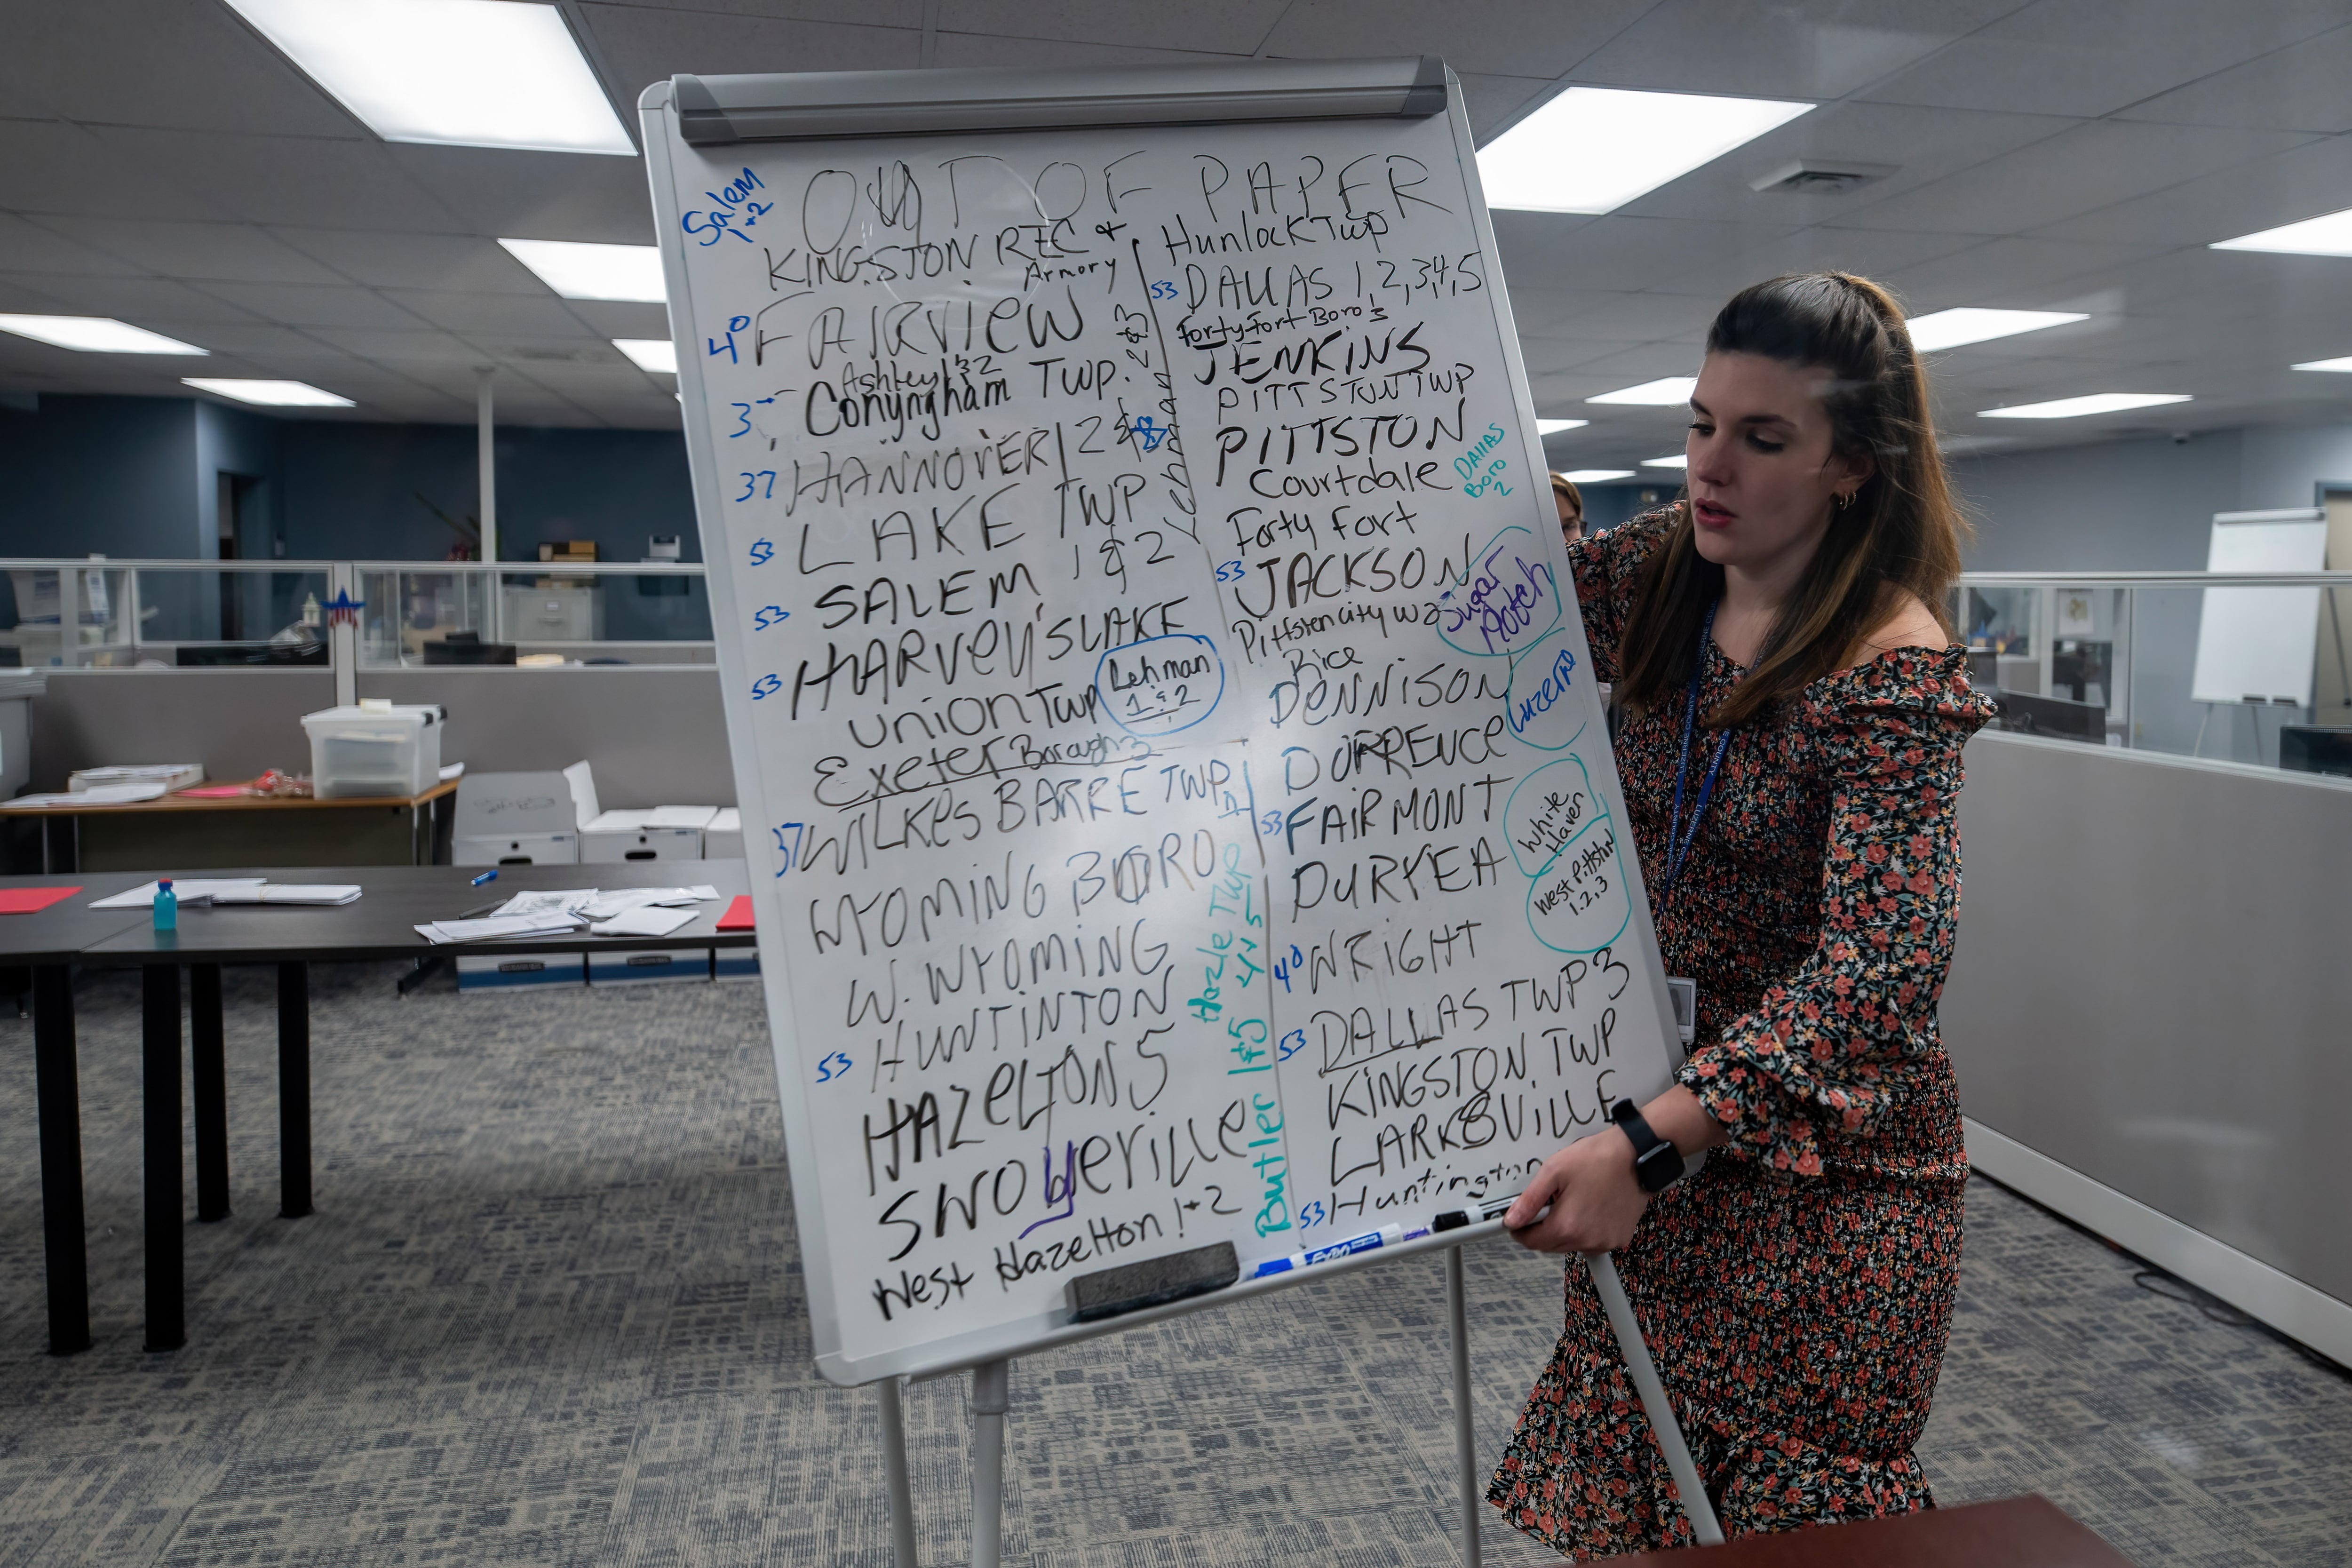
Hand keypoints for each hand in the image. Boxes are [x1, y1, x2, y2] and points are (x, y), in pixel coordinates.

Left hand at [1503, 1127, 1649, 1255]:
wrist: (1636, 1156)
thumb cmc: (1597, 1159)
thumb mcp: (1554, 1171)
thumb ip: (1530, 1200)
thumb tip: (1511, 1220)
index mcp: (1567, 1226)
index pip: (1532, 1242)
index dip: (1521, 1230)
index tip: (1520, 1219)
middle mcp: (1587, 1241)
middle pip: (1551, 1246)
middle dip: (1543, 1228)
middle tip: (1549, 1203)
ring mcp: (1605, 1242)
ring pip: (1572, 1245)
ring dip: (1565, 1230)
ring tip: (1572, 1203)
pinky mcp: (1619, 1239)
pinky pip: (1593, 1242)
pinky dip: (1586, 1231)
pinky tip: (1590, 1209)